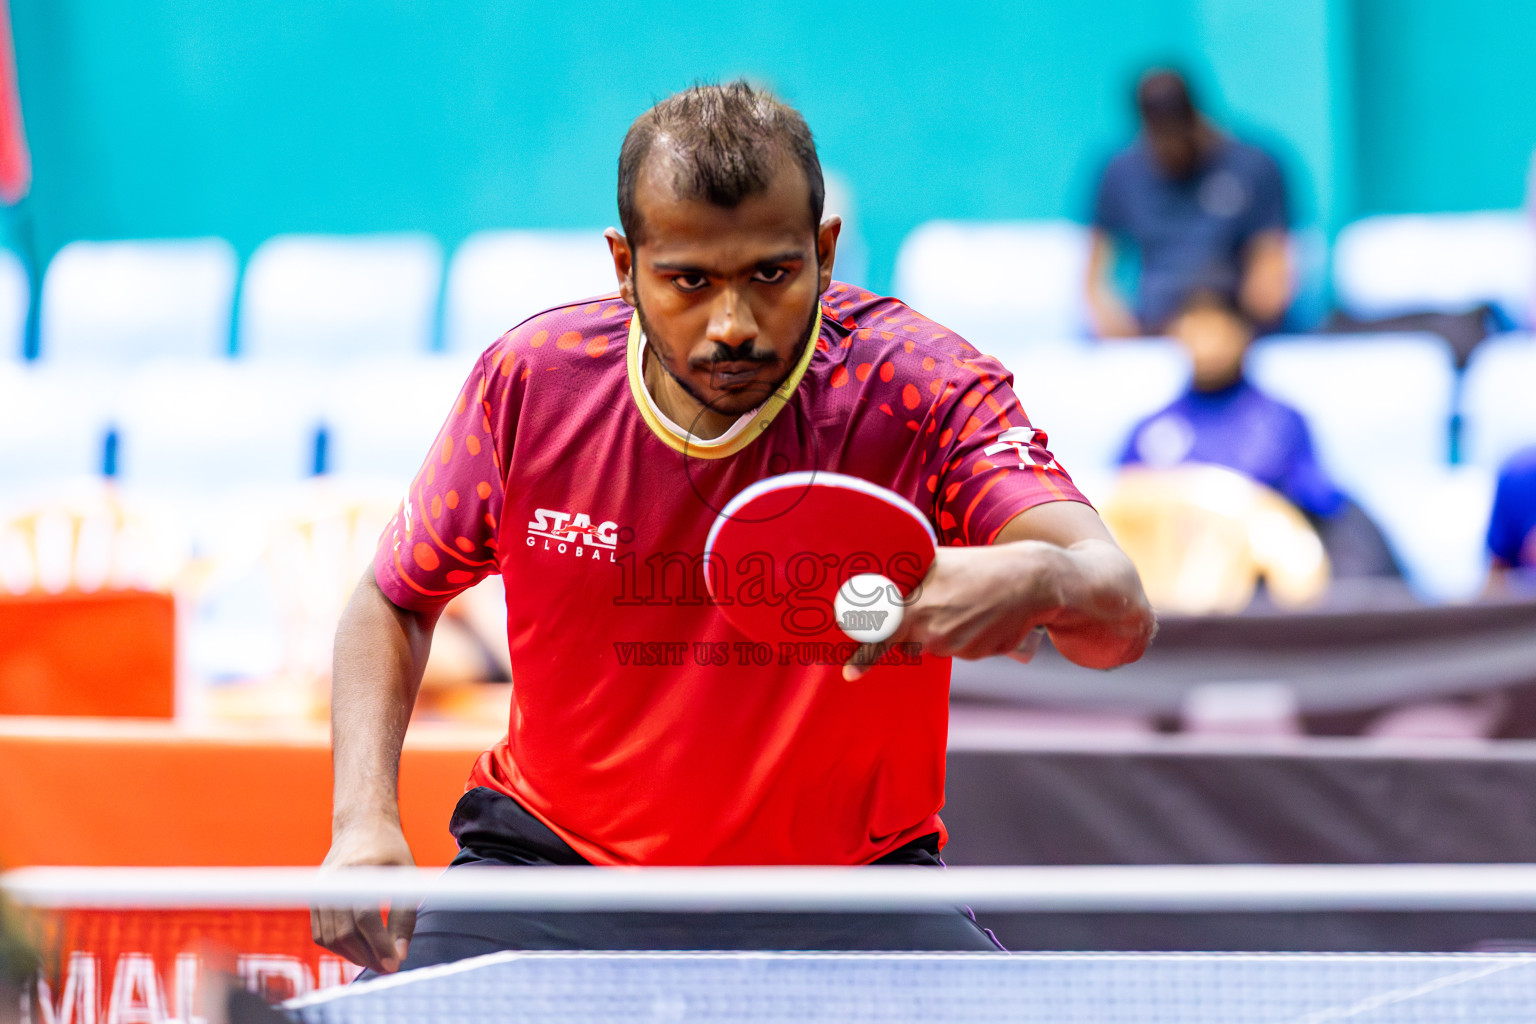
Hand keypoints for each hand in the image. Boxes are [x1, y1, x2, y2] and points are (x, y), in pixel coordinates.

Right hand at [311, 819, 417, 973]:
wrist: (362, 827)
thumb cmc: (390, 852)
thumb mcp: (406, 878)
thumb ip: (404, 917)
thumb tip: (400, 955)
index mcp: (361, 870)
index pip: (366, 918)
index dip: (380, 945)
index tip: (395, 964)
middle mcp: (335, 880)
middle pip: (344, 932)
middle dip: (367, 956)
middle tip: (388, 967)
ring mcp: (320, 889)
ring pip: (330, 937)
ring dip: (353, 956)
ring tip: (376, 960)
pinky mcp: (315, 898)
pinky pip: (321, 933)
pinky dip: (339, 947)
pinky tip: (359, 949)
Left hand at [843, 542, 1062, 679]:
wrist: (1031, 581)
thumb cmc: (979, 565)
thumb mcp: (938, 561)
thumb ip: (908, 576)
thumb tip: (878, 583)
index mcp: (918, 606)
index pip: (882, 636)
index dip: (864, 657)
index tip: (849, 674)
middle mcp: (934, 631)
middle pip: (911, 640)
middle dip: (916, 628)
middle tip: (942, 603)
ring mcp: (956, 645)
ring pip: (937, 644)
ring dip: (945, 628)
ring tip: (967, 601)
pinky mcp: (977, 654)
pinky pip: (961, 649)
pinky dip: (967, 634)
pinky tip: (982, 614)